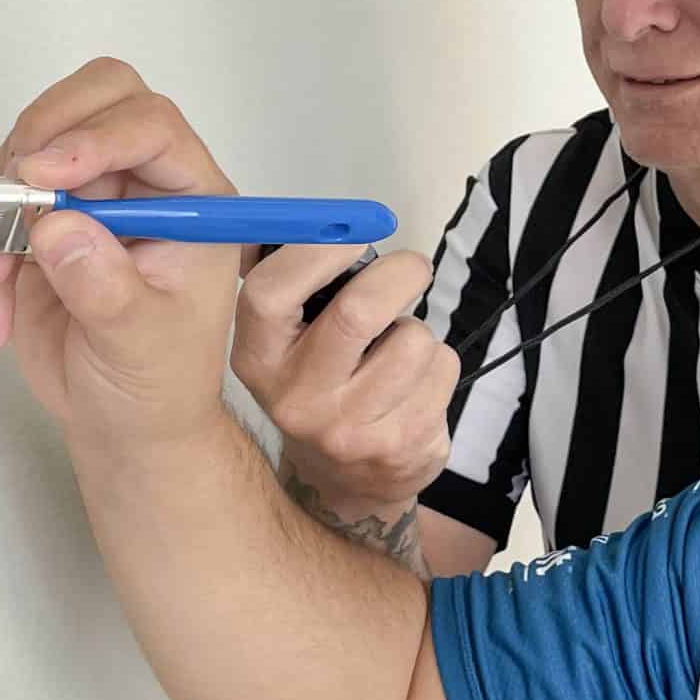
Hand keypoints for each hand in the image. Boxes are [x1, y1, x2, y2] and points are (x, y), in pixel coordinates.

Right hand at [0, 58, 241, 454]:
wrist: (121, 425)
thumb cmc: (157, 384)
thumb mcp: (140, 344)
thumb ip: (105, 286)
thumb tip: (59, 227)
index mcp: (194, 199)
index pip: (152, 127)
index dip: (96, 136)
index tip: (44, 174)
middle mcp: (144, 184)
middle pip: (97, 100)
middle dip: (42, 135)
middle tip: (13, 190)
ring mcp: (91, 197)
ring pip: (31, 147)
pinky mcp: (40, 222)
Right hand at [231, 244, 459, 514]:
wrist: (343, 479)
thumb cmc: (318, 382)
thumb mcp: (284, 340)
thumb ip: (295, 279)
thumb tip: (326, 219)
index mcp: (257, 358)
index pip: (270, 294)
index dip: (316, 253)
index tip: (354, 235)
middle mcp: (295, 399)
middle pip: (359, 312)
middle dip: (399, 274)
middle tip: (412, 267)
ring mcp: (349, 430)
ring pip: (414, 340)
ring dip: (418, 330)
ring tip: (397, 349)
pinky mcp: (400, 446)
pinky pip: (442, 370)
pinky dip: (439, 363)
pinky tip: (414, 384)